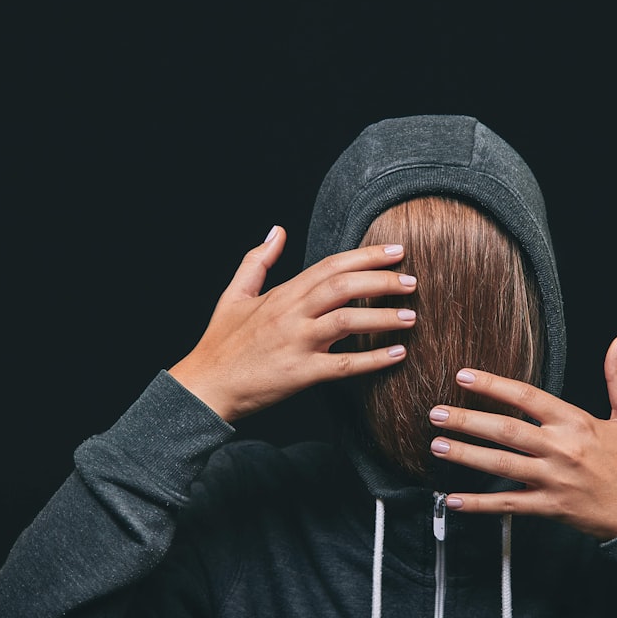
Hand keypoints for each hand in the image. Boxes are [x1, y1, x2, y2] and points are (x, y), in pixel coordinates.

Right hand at [168, 226, 417, 421]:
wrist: (204, 386)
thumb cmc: (221, 343)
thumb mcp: (234, 295)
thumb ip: (257, 261)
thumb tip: (276, 231)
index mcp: (282, 295)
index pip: (330, 266)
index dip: (366, 256)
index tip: (396, 251)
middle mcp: (291, 314)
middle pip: (343, 286)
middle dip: (381, 280)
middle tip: (412, 281)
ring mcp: (296, 343)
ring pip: (346, 321)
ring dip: (382, 317)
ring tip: (410, 316)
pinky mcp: (300, 374)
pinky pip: (343, 365)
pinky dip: (372, 360)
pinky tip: (396, 355)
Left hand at [428, 335, 616, 539]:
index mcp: (576, 423)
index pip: (527, 397)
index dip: (493, 385)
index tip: (464, 375)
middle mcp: (561, 449)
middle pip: (505, 430)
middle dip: (467, 420)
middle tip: (435, 413)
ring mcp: (553, 480)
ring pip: (500, 465)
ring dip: (466, 455)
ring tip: (437, 446)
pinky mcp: (550, 508)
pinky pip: (508, 505)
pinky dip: (479, 504)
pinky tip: (453, 500)